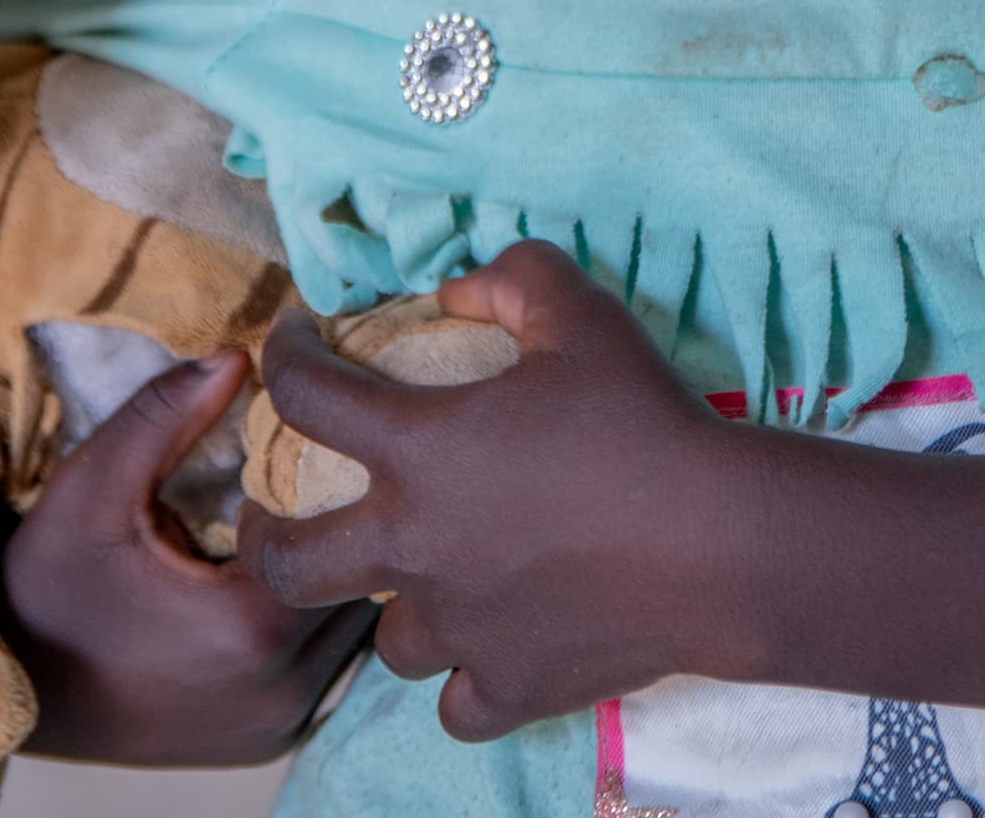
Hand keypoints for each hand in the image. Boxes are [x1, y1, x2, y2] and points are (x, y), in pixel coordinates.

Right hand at [0, 353, 378, 766]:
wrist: (9, 687)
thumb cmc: (48, 586)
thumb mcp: (92, 487)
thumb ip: (165, 416)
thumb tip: (238, 356)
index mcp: (249, 626)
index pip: (343, 535)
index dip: (331, 484)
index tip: (300, 449)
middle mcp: (281, 687)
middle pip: (362, 587)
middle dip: (346, 529)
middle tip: (310, 481)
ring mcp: (280, 721)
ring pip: (353, 631)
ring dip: (336, 578)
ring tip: (298, 528)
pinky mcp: (269, 738)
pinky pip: (327, 666)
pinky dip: (315, 623)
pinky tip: (275, 583)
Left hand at [242, 239, 743, 740]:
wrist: (720, 540)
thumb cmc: (644, 420)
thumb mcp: (578, 314)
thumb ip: (511, 277)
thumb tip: (459, 287)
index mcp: (417, 452)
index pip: (304, 396)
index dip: (284, 358)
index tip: (295, 347)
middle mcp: (415, 548)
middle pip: (285, 563)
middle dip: (265, 537)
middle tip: (280, 515)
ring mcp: (458, 629)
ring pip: (382, 641)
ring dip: (393, 609)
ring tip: (420, 585)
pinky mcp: (510, 686)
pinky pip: (455, 707)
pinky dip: (463, 682)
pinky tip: (485, 652)